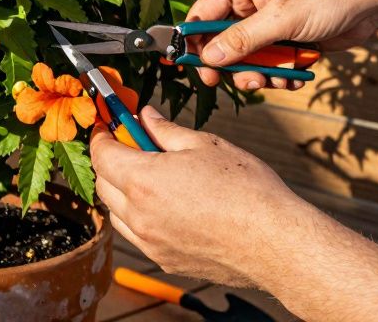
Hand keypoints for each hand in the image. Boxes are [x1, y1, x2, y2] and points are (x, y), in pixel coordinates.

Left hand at [90, 107, 312, 288]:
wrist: (275, 243)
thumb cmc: (246, 189)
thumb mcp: (205, 145)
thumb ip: (166, 131)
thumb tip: (145, 116)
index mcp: (143, 181)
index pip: (101, 155)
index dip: (101, 136)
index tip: (107, 125)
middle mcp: (139, 216)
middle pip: (104, 184)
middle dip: (110, 162)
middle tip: (131, 145)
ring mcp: (150, 243)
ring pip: (117, 213)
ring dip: (122, 191)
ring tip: (151, 176)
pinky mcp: (165, 261)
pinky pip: (138, 236)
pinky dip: (140, 217)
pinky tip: (167, 206)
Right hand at [186, 0, 377, 89]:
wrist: (373, 2)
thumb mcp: (281, 19)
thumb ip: (242, 40)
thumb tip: (208, 58)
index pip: (204, 12)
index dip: (194, 38)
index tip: (191, 64)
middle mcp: (252, 3)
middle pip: (223, 40)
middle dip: (231, 64)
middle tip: (231, 82)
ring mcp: (270, 22)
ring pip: (247, 56)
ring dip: (257, 73)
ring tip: (272, 80)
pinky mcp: (286, 39)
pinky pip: (269, 63)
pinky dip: (277, 74)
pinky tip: (291, 77)